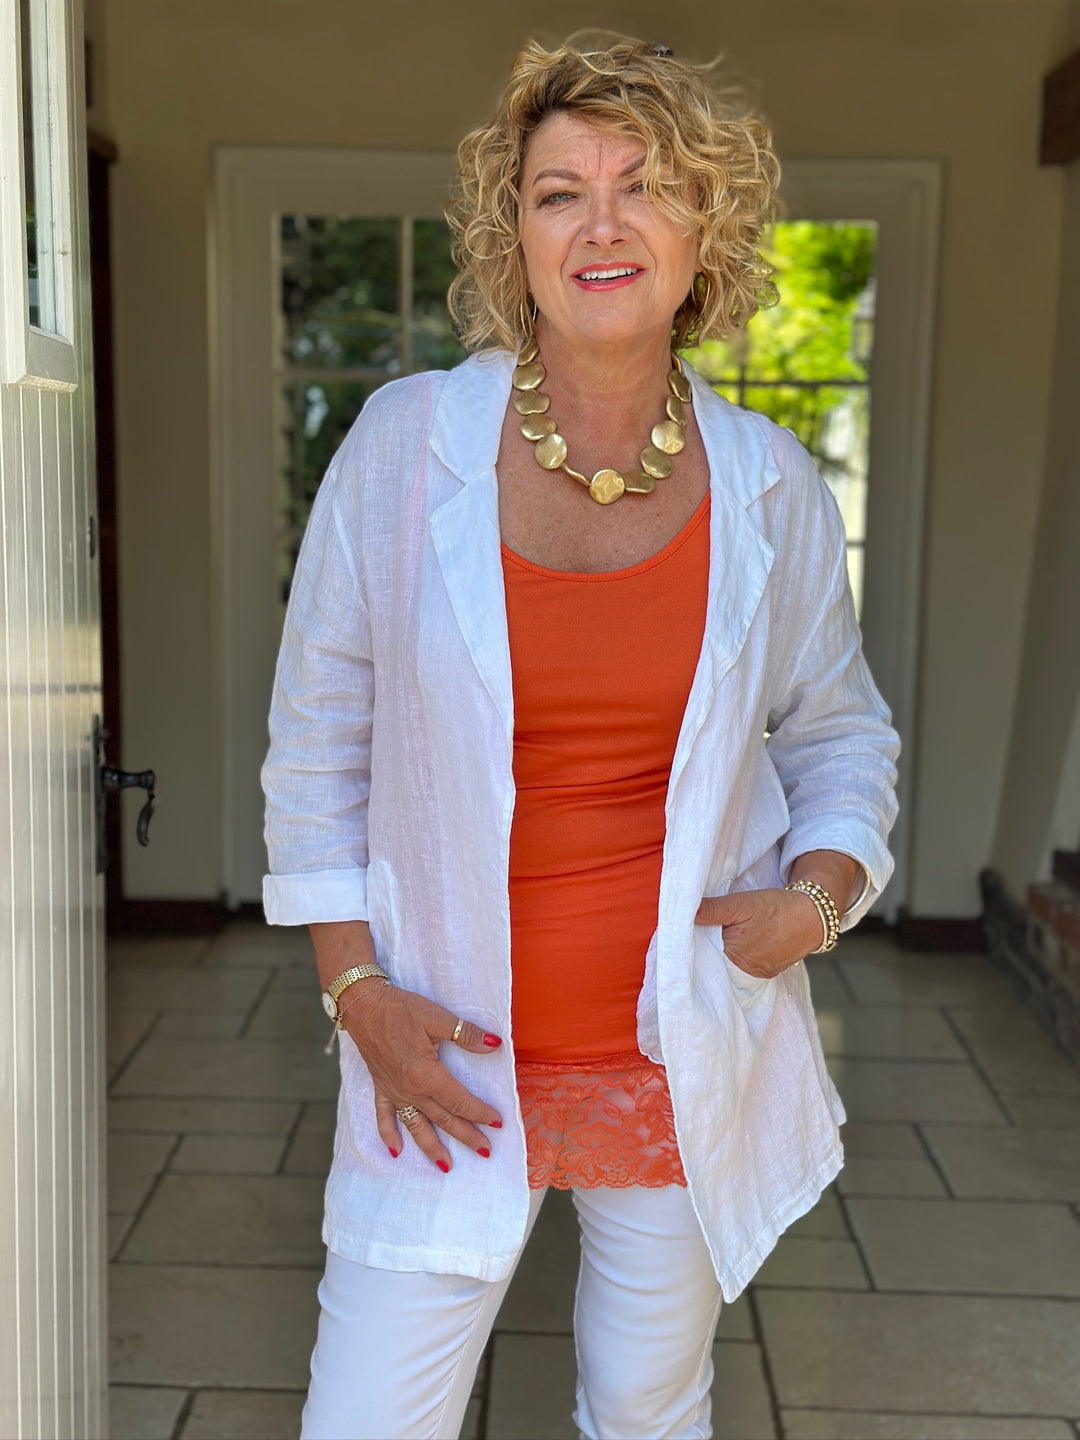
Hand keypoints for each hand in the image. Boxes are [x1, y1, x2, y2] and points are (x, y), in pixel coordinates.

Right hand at [337, 978, 502, 1172]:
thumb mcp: (437, 1017)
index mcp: (427, 1075)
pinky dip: (389, 1135)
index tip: (498, 1122)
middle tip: (485, 1151)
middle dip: (466, 1136)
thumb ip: (467, 1034)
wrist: (364, 1005)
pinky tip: (395, 1151)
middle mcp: (410, 1090)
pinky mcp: (381, 1087)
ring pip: (416, 1126)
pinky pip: (384, 1117)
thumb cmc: (401, 1009)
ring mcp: (394, 1092)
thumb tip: (495, 1045)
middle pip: (444, 1119)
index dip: (480, 1112)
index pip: (460, 1101)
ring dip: (432, 1148)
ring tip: (446, 1167)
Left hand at [694, 887, 821, 978]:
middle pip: (716, 959)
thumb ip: (712, 909)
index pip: (703, 950)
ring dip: (727, 952)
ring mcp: (756, 974)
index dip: (698, 937)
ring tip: (732, 935)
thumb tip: (683, 911)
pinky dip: (742, 956)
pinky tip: (745, 943)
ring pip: (730, 964)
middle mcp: (743, 969)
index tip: (694, 926)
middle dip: (711, 945)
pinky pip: (746, 967)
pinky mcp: (767, 974)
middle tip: (714, 928)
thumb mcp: (740, 903)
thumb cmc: (775, 908)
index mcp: (732, 952)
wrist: (810, 917)